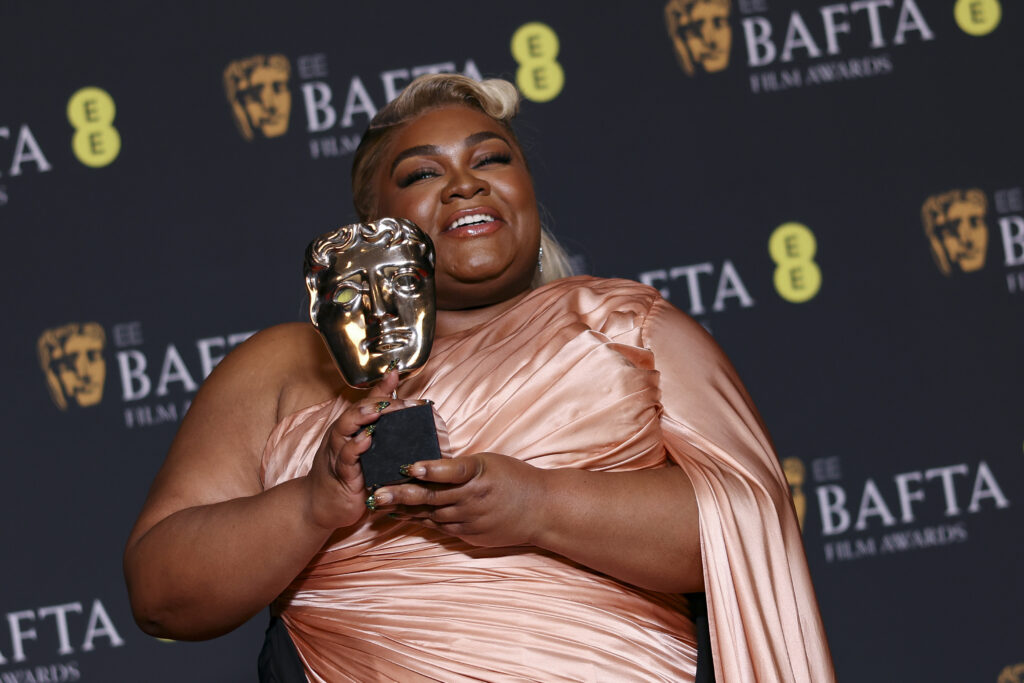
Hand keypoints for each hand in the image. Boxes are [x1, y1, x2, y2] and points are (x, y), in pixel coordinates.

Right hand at [304, 371, 417, 530]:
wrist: (320, 506)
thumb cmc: (347, 474)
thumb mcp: (365, 450)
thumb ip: (382, 433)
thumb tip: (404, 413)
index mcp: (350, 428)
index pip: (368, 402)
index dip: (387, 394)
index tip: (409, 389)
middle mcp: (342, 435)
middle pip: (357, 410)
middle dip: (380, 403)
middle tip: (404, 402)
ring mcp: (338, 452)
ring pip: (345, 427)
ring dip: (362, 417)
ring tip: (377, 410)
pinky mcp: (340, 473)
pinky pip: (345, 457)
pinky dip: (355, 447)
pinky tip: (366, 440)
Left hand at [370, 452, 549, 547]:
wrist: (541, 511)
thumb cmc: (515, 479)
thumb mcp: (490, 463)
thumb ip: (461, 467)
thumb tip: (428, 467)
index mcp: (480, 475)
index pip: (453, 471)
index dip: (431, 469)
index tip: (411, 466)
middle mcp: (473, 499)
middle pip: (433, 496)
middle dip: (402, 494)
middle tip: (379, 492)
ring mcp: (470, 520)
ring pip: (431, 514)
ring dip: (405, 509)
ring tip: (381, 503)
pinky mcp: (469, 534)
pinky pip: (439, 527)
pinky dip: (420, 520)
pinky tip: (401, 515)